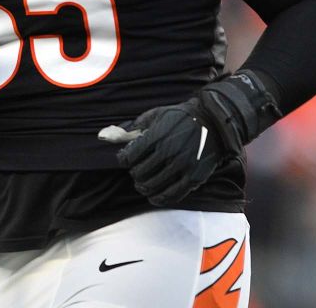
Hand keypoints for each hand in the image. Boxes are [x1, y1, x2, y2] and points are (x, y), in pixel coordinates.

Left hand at [101, 98, 228, 205]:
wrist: (213, 122)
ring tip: (144, 183)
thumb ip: (130, 129)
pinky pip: (171, 195)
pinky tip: (154, 196)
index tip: (127, 159)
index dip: (124, 159)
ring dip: (144, 187)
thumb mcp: (153, 116)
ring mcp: (182, 165)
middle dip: (135, 173)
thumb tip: (102, 136)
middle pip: (139, 173)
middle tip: (137, 171)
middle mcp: (168, 151)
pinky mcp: (194, 177)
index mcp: (156, 136)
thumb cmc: (179, 118)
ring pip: (152, 186)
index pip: (129, 157)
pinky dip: (159, 199)